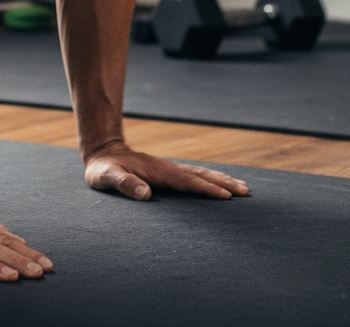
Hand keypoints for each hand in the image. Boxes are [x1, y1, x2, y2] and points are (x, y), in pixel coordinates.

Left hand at [84, 141, 249, 200]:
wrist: (104, 152)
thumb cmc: (104, 169)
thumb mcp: (107, 177)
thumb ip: (124, 184)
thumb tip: (146, 194)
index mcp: (158, 172)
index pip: (187, 181)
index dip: (207, 188)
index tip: (226, 196)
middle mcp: (168, 169)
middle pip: (201, 174)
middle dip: (224, 182)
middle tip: (246, 191)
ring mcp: (169, 170)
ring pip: (201, 173)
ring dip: (221, 179)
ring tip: (243, 188)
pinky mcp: (168, 173)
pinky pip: (195, 176)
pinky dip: (211, 179)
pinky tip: (220, 184)